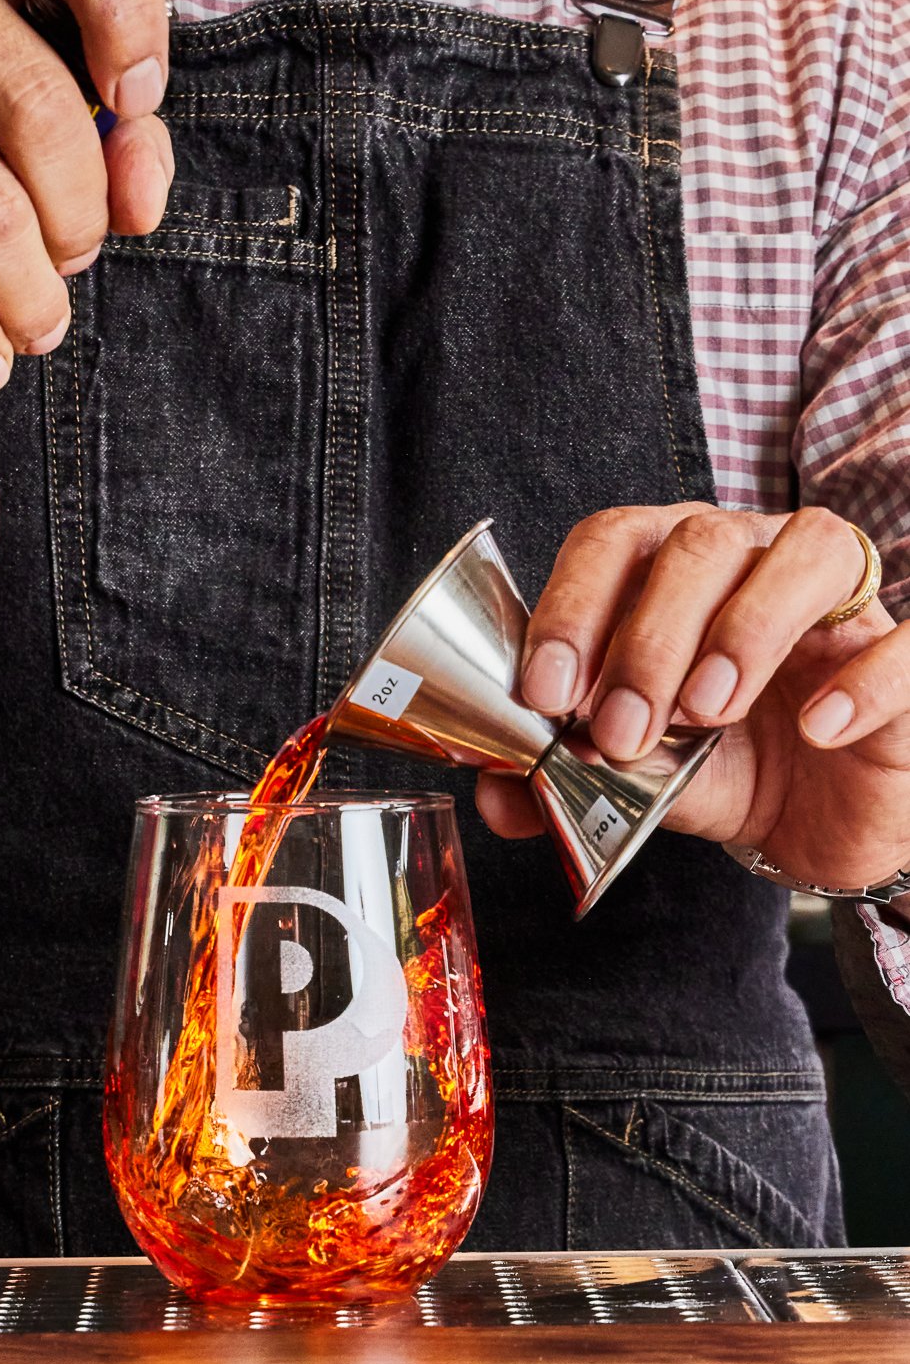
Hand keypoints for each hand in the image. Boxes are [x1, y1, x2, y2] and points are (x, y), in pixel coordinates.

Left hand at [476, 503, 909, 891]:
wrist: (819, 822)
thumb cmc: (726, 767)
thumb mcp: (634, 779)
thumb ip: (559, 778)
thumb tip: (494, 797)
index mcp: (670, 568)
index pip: (614, 541)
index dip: (575, 606)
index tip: (547, 692)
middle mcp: (754, 556)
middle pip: (699, 542)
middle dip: (648, 639)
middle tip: (622, 730)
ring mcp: (840, 597)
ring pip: (806, 552)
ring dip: (744, 630)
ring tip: (706, 713)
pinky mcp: (904, 653)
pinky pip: (903, 639)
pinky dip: (859, 679)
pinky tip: (816, 727)